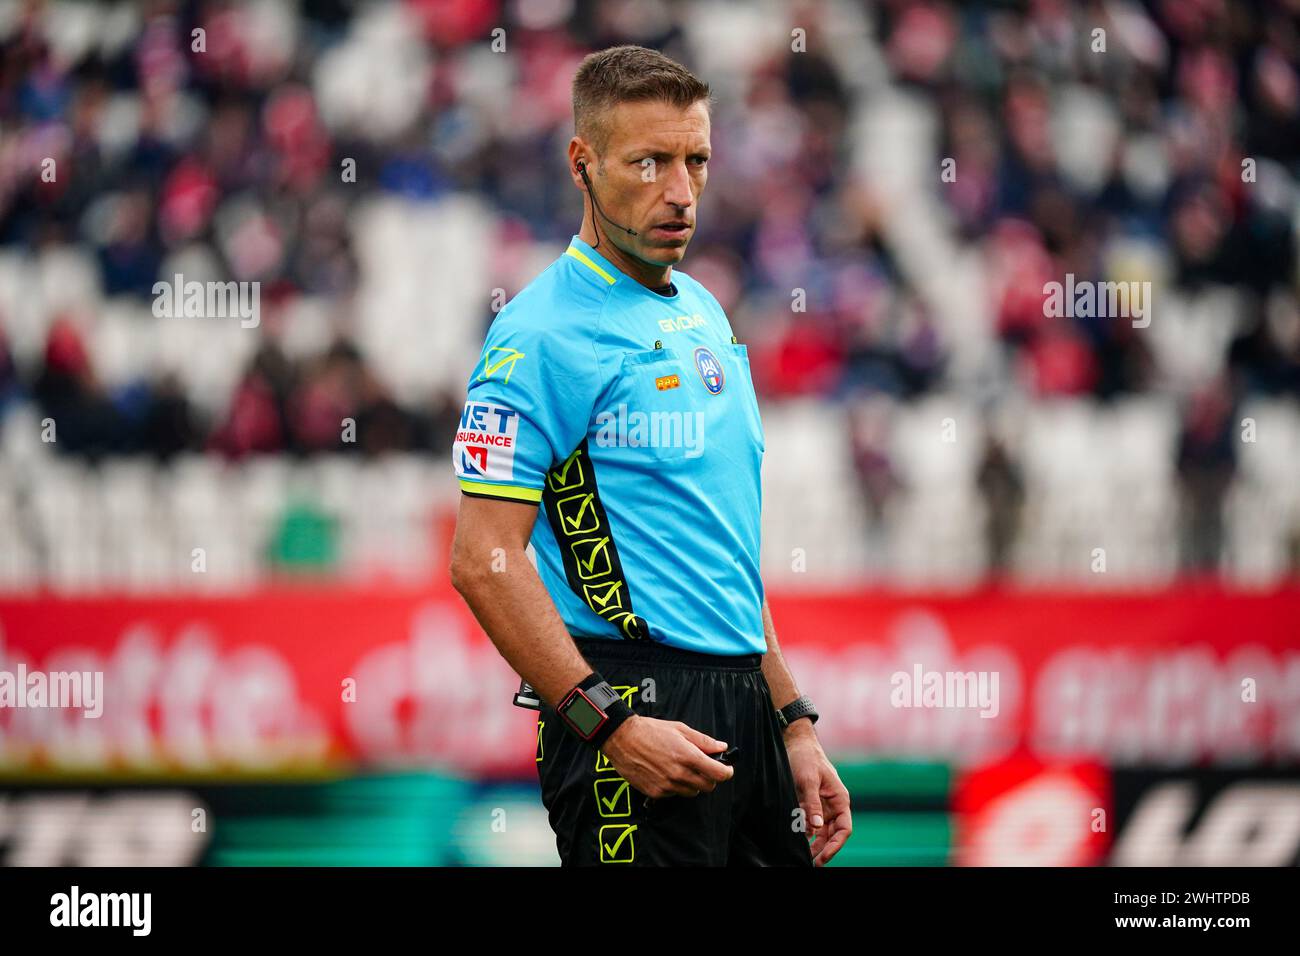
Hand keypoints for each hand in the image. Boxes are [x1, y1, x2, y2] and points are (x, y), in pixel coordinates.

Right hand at [601, 715, 733, 798]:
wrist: (622, 739)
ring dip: (693, 783)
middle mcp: (679, 773)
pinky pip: (675, 794)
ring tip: (682, 768)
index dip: (727, 772)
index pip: (718, 773)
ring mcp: (667, 785)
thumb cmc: (650, 731)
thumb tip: (721, 747)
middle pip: (708, 786)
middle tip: (704, 767)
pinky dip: (676, 786)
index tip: (727, 769)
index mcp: (688, 756)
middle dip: (710, 777)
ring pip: (692, 792)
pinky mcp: (656, 792)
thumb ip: (703, 740)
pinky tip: (667, 773)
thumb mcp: (680, 729)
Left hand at [785, 722, 851, 865]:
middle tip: (812, 863)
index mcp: (839, 799)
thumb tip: (815, 827)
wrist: (795, 743)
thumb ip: (812, 803)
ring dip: (815, 844)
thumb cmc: (806, 758)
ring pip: (821, 832)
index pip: (844, 829)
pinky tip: (799, 842)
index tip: (823, 857)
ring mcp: (821, 805)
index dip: (836, 845)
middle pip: (833, 834)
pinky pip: (810, 823)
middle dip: (824, 849)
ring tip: (805, 857)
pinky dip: (806, 834)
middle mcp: (833, 805)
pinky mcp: (809, 804)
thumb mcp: (808, 780)